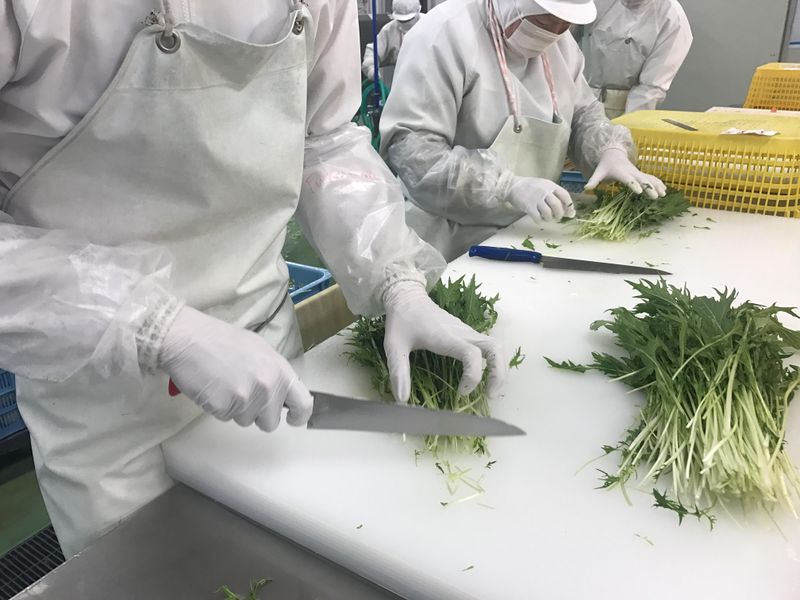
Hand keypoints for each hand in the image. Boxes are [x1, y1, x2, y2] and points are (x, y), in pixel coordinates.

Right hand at [159, 306, 312, 430]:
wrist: (188, 339)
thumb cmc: (222, 340)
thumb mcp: (259, 350)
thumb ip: (275, 373)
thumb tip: (283, 391)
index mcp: (280, 371)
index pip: (303, 404)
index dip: (299, 416)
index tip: (293, 419)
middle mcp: (268, 387)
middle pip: (270, 422)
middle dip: (258, 414)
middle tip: (244, 394)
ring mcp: (246, 399)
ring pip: (246, 421)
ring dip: (237, 409)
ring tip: (225, 384)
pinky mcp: (223, 408)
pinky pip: (225, 418)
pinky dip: (219, 407)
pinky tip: (213, 388)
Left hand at [382, 281, 505, 402]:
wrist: (407, 297)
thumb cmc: (401, 321)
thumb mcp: (394, 346)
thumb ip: (398, 372)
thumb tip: (402, 400)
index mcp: (446, 337)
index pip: (472, 355)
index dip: (472, 377)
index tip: (461, 392)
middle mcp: (462, 333)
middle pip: (495, 349)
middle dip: (498, 374)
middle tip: (490, 395)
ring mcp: (466, 331)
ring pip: (495, 346)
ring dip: (498, 368)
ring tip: (490, 389)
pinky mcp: (466, 332)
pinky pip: (488, 345)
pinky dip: (491, 361)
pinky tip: (481, 376)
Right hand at [505, 176, 575, 222]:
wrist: (513, 186)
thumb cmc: (531, 187)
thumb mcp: (545, 186)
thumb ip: (555, 195)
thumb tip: (568, 209)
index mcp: (550, 186)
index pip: (565, 195)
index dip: (569, 205)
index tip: (569, 212)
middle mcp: (544, 192)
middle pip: (557, 205)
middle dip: (559, 214)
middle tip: (557, 217)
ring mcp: (536, 199)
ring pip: (548, 213)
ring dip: (550, 219)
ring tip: (548, 219)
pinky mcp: (528, 206)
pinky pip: (538, 217)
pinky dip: (540, 221)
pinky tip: (539, 219)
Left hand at [585, 148, 666, 198]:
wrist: (614, 154)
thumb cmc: (605, 166)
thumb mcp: (598, 172)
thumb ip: (593, 181)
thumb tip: (586, 188)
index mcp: (621, 173)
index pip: (628, 179)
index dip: (633, 184)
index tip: (639, 191)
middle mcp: (632, 172)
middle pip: (642, 179)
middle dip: (649, 187)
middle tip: (655, 196)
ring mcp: (638, 172)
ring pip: (649, 178)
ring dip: (657, 186)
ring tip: (663, 194)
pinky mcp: (641, 174)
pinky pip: (651, 178)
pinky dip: (658, 183)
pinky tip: (664, 190)